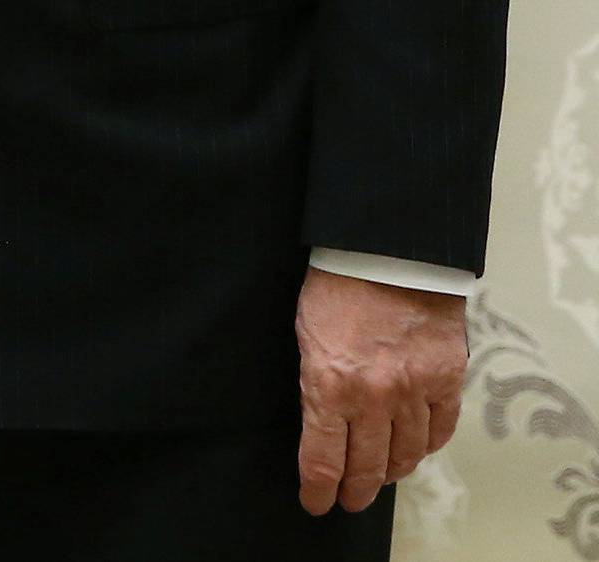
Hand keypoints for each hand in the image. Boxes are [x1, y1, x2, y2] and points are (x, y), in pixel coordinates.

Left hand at [296, 267, 466, 513]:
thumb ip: (317, 380)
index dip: (319, 490)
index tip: (316, 503)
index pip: (323, 459)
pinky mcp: (445, 378)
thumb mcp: (307, 332)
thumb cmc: (337, 282)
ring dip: (391, 471)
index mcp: (329, 383)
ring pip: (406, 454)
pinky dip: (427, 445)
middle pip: (366, 466)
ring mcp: (413, 390)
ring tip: (381, 476)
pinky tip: (416, 448)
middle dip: (355, 490)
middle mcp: (373, 397)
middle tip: (350, 500)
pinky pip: (440, 429)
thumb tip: (323, 422)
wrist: (388, 249)